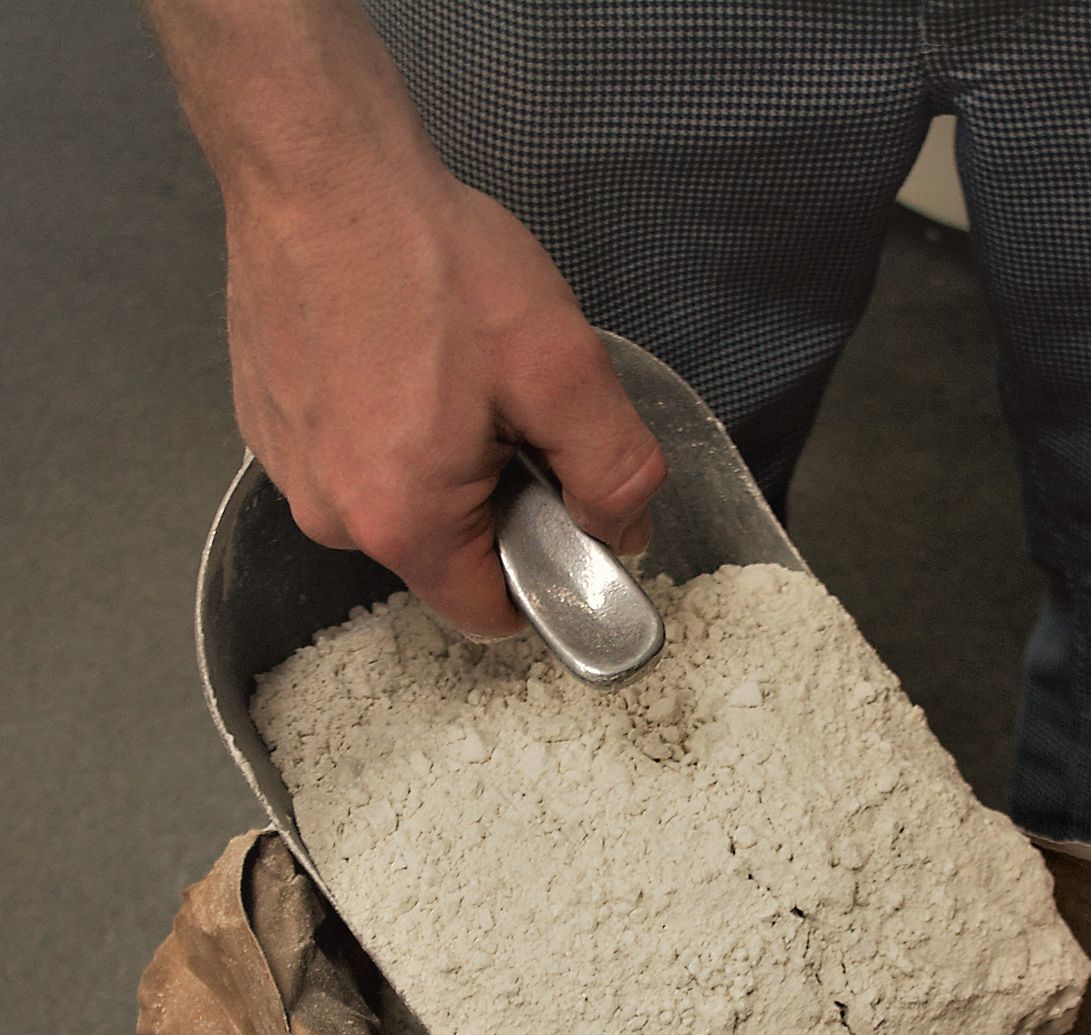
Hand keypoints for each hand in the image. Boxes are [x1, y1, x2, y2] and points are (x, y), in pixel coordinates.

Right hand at [225, 159, 664, 634]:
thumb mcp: (565, 370)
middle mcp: (329, 512)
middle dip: (495, 497)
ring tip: (450, 364)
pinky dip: (390, 419)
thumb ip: (614, 474)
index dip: (545, 570)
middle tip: (507, 404)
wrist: (319, 166)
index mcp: (400, 522)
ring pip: (402, 500)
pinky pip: (357, 453)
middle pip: (448, 553)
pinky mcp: (269, 419)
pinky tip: (402, 350)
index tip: (562, 503)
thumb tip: (624, 532)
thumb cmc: (431, 261)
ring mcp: (288, 465)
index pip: (491, 614)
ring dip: (444, 453)